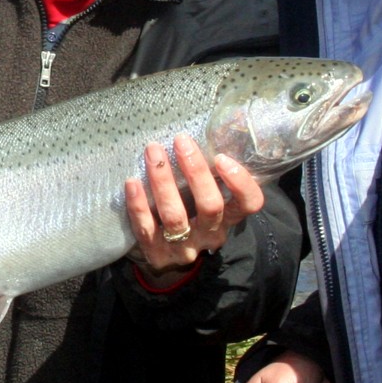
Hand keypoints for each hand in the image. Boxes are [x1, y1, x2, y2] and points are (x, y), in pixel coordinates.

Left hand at [123, 134, 261, 273]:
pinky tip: (132, 183)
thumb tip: (214, 126)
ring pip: (175, 216)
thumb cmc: (186, 211)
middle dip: (195, 171)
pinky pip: (147, 230)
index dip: (240, 182)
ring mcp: (184, 249)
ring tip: (153, 151)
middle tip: (181, 142)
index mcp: (228, 218)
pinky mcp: (157, 255)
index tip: (221, 157)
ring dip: (163, 181)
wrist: (163, 256)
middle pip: (210, 206)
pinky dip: (138, 205)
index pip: (249, 204)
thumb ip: (208, 171)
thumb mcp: (202, 195)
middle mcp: (210, 235)